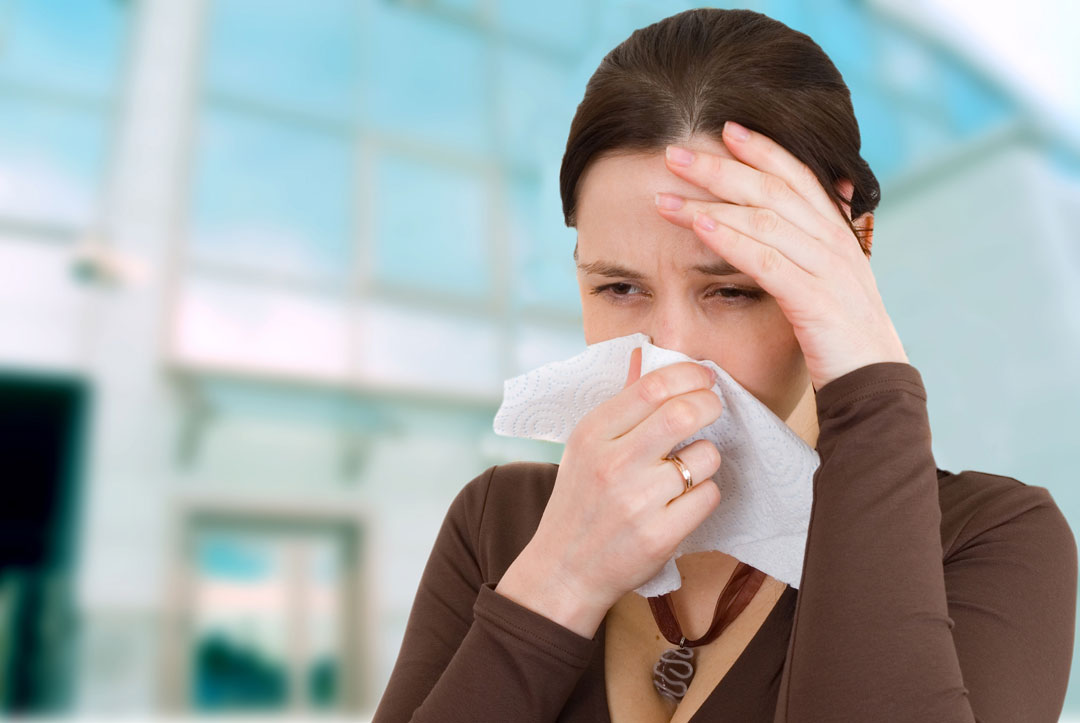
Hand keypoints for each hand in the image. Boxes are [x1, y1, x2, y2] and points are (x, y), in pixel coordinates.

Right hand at [496, 347, 723, 636]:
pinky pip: (708, 496)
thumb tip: (645, 356)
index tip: (703, 378)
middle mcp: (612, 464)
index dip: (688, 375)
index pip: (651, 387)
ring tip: (686, 468)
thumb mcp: (585, 447)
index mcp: (592, 434)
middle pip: (683, 413)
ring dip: (706, 457)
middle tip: (712, 408)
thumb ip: (620, 405)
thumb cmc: (579, 502)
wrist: (563, 571)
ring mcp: (636, 501)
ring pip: (704, 456)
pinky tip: (682, 500)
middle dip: (709, 404)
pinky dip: (704, 494)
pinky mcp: (659, 536)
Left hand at [655, 121, 907, 390]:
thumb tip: (794, 223)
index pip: (798, 177)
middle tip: (674, 152)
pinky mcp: (815, 301)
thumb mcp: (829, 284)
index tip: (726, 127)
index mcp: (837, 234)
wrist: (875, 386)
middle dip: (721, 167)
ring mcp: (828, 269)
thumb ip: (811, 250)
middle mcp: (835, 242)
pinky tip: (699, 226)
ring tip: (666, 195)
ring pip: (764, 219)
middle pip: (772, 189)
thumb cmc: (841, 337)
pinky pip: (766, 261)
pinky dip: (730, 239)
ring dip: (710, 202)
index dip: (763, 149)